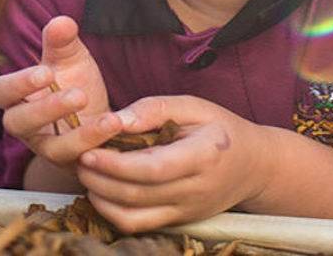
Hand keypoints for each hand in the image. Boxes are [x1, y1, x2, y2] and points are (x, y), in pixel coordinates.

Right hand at [0, 16, 119, 168]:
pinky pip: (79, 159)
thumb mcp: (70, 58)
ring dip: (79, 134)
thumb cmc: (74, 82)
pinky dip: (98, 143)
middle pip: (18, 122)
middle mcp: (25, 126)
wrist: (98, 114)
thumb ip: (62, 41)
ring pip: (51, 148)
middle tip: (78, 94)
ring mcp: (47, 148)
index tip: (46, 73)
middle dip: (46, 109)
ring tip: (108, 118)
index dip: (18, 85)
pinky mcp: (70, 163)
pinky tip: (115, 126)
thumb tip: (62, 22)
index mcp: (16, 97)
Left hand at [76, 95, 267, 232]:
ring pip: (134, 216)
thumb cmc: (220, 128)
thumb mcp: (194, 106)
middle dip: (100, 179)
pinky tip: (101, 193)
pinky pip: (140, 226)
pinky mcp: (180, 222)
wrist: (253, 166)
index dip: (116, 164)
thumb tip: (116, 119)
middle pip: (137, 194)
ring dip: (102, 199)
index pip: (152, 168)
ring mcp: (188, 211)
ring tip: (86, 175)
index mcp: (204, 156)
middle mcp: (196, 190)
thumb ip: (155, 109)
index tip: (88, 151)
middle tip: (78, 161)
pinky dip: (114, 214)